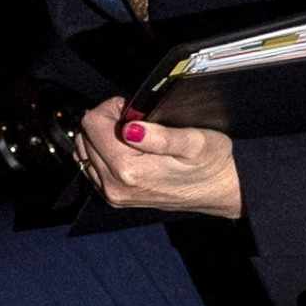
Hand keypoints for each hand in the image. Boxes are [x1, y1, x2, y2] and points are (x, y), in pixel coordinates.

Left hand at [75, 97, 242, 219]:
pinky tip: (127, 148)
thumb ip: (159, 135)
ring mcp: (113, 195)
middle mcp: (115, 186)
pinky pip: (93, 168)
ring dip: (103, 137)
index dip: (111, 107)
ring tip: (133, 134)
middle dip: (106, 121)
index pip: (93, 124)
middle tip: (136, 120)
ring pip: (85, 152)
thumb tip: (129, 128)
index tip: (132, 108)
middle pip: (85, 137)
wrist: (219, 192)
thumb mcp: (194, 141)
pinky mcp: (115, 198)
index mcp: (129, 170)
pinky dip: (104, 152)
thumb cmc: (211, 163)